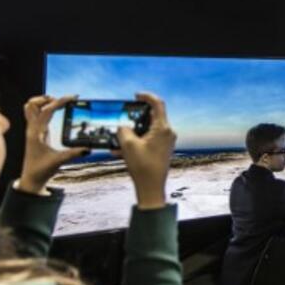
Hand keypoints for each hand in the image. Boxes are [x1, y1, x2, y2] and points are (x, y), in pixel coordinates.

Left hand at [18, 95, 86, 194]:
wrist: (31, 179)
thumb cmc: (41, 170)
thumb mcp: (58, 161)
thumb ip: (73, 154)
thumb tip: (88, 148)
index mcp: (36, 133)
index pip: (46, 110)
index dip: (60, 102)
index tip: (73, 98)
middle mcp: (32, 129)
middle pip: (32, 104)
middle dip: (48, 98)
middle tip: (62, 102)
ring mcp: (32, 129)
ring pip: (31, 107)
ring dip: (43, 102)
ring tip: (58, 104)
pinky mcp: (36, 132)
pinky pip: (36, 114)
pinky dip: (44, 109)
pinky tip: (56, 113)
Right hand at [114, 92, 176, 210]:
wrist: (151, 188)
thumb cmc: (143, 167)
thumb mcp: (128, 145)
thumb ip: (123, 130)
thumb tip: (123, 127)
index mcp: (163, 128)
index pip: (158, 104)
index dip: (147, 96)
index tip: (136, 96)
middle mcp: (167, 133)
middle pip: (151, 117)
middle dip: (134, 118)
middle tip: (123, 119)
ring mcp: (165, 142)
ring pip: (146, 130)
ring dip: (131, 133)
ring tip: (117, 141)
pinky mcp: (161, 150)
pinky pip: (146, 141)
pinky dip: (134, 143)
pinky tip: (118, 151)